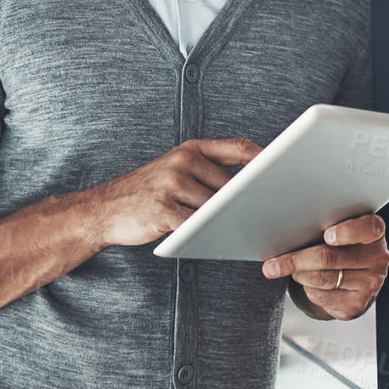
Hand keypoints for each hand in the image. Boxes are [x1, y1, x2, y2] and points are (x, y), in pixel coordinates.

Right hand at [80, 138, 260, 247]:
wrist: (103, 208)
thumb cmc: (147, 191)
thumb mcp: (175, 168)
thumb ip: (208, 171)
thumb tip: (250, 185)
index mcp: (191, 148)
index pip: (238, 148)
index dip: (265, 160)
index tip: (284, 172)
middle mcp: (183, 161)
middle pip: (232, 183)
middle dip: (248, 200)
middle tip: (269, 212)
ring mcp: (172, 184)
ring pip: (216, 206)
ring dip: (229, 220)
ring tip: (244, 229)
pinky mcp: (163, 210)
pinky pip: (196, 224)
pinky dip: (208, 232)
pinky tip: (216, 239)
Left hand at [262, 213, 388, 320]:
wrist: (354, 279)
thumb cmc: (341, 247)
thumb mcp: (340, 231)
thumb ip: (325, 227)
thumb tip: (287, 232)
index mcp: (375, 234)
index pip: (368, 228)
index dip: (347, 232)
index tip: (327, 235)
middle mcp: (378, 258)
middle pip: (331, 257)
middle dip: (296, 260)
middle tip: (272, 264)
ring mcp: (370, 284)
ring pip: (322, 278)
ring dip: (298, 275)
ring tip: (288, 269)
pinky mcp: (357, 305)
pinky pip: (321, 296)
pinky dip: (306, 289)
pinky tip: (307, 283)